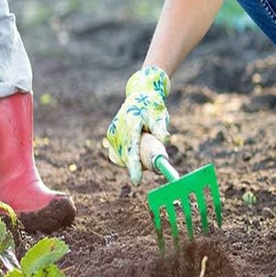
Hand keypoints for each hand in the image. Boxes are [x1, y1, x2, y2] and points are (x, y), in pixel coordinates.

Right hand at [104, 65, 170, 183]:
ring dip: (133, 159)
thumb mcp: (159, 115)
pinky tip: (136, 146)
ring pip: (123, 157)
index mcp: (131, 122)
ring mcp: (112, 133)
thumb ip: (161, 128)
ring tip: (145, 144)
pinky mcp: (110, 136)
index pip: (132, 149)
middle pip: (127, 156)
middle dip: (139, 164)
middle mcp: (118, 129)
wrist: (140, 95)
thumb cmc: (152, 107)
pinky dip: (128, 156)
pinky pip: (119, 154)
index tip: (137, 181)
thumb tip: (165, 140)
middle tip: (153, 162)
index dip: (134, 166)